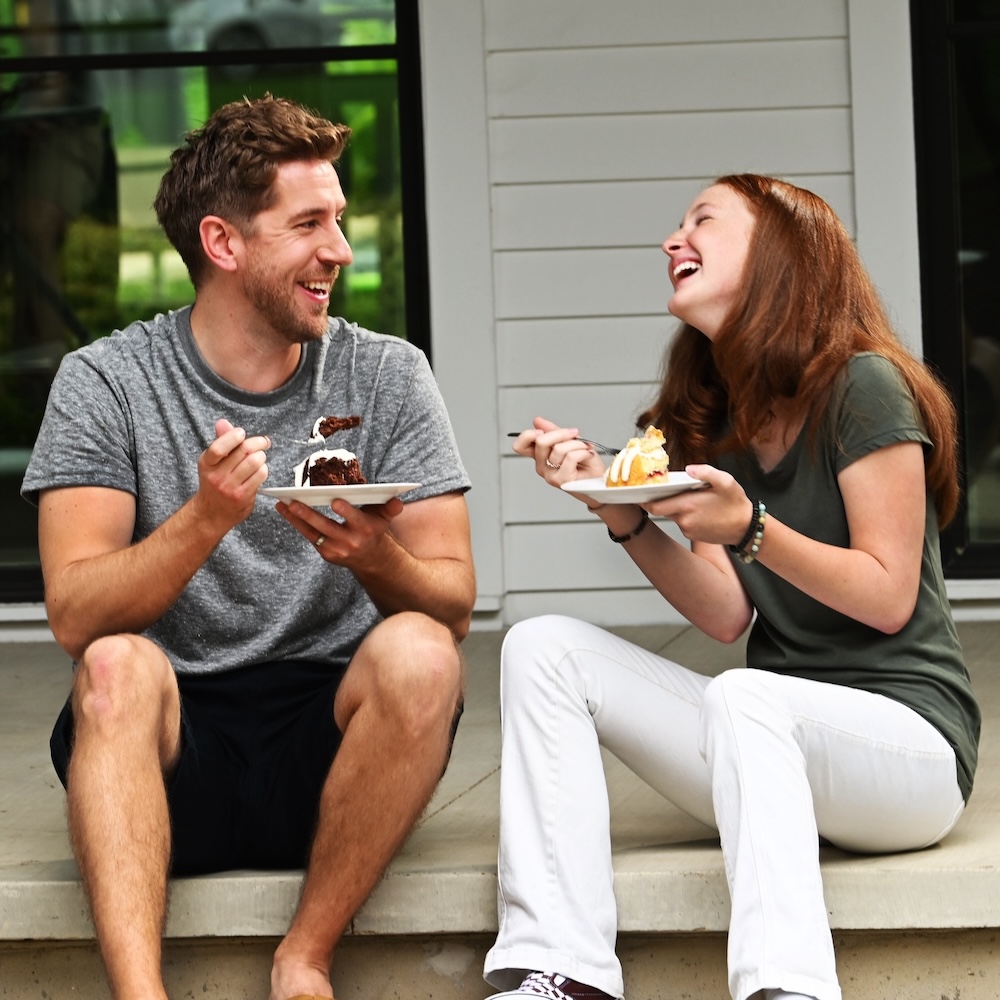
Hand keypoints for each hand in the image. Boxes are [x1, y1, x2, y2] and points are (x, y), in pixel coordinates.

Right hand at [193, 418, 270, 529]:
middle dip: (258, 442)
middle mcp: (216, 476)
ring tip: (260, 457)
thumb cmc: (215, 482)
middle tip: (263, 442)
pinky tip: (260, 470)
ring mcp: (229, 487)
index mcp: (206, 463)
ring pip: (254, 462)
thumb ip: (220, 441)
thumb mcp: (212, 462)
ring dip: (262, 456)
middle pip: (243, 451)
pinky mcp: (242, 496)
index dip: (232, 437)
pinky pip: (260, 476)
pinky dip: (264, 469)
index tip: (242, 432)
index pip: (218, 448)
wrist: (212, 513)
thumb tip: (223, 422)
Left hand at [276, 496, 404, 565]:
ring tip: (282, 504)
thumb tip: (398, 502)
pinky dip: (296, 523)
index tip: (335, 501)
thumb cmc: (375, 529)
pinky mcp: (326, 553)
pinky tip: (285, 510)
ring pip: (312, 532)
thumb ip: (391, 508)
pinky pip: (309, 536)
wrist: (371, 559)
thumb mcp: (385, 518)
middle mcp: (350, 541)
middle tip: (294, 502)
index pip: (354, 519)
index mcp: (365, 529)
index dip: (345, 511)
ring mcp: (336, 549)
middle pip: (326, 527)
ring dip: (295, 519)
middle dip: (309, 515)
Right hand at [511, 416, 605, 487]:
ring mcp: (550, 475)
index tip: (541, 431)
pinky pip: (571, 456)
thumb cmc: (585, 462)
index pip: (520, 446)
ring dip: (578, 444)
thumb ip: (552, 431)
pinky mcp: (561, 480)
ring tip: (585, 448)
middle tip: (574, 433)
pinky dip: (584, 452)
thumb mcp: (569, 441)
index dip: (527, 435)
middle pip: (541, 441)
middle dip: (561, 433)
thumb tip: (537, 421)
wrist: (598, 479)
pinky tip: (588, 455)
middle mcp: (541, 466)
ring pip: (559, 448)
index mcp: (540, 456)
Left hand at [644, 464, 753, 546]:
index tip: (641, 493)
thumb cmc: (736, 504)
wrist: (746, 528)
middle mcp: (684, 520)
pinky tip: (697, 510)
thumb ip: (706, 472)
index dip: (646, 500)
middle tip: (663, 491)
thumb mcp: (726, 481)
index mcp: (688, 505)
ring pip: (673, 516)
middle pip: (661, 510)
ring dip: (675, 508)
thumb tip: (689, 469)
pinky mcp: (692, 536)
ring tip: (689, 498)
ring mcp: (688, 530)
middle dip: (660, 501)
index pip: (655, 506)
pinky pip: (682, 524)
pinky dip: (685, 516)